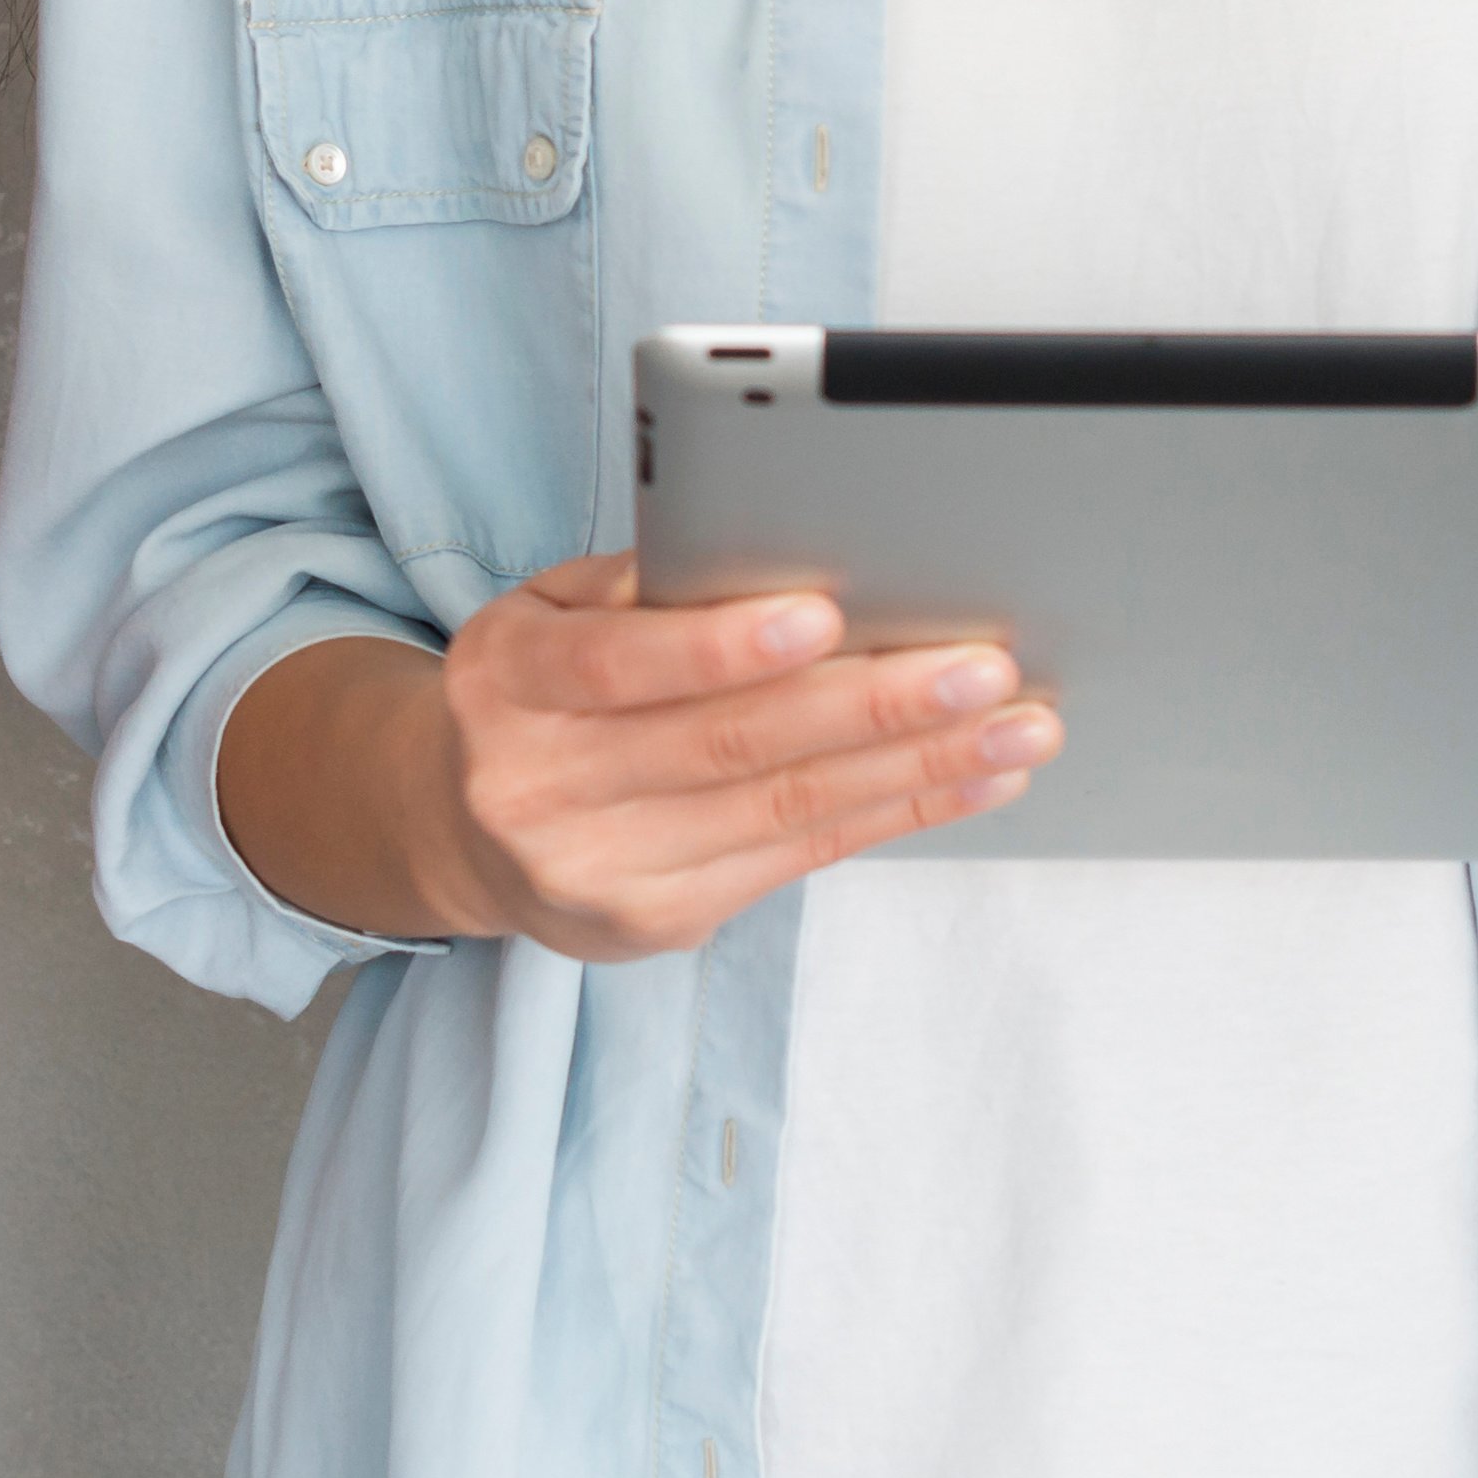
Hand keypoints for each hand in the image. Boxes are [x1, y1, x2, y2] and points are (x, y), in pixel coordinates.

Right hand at [220, 557, 1053, 959]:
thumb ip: (652, 586)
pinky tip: (974, 778)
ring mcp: (596, 869)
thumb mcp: (552, 611)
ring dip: (919, 766)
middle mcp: (538, 785)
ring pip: (783, 809)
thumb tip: (803, 555)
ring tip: (1018, 727)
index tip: (825, 615)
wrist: (459, 824)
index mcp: (506, 678)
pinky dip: (901, 811)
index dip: (720, 644)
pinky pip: (801, 858)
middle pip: (726, 744)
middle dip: (871, 704)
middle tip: (983, 668)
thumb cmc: (540, 687)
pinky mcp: (655, 922)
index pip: (618, 663)